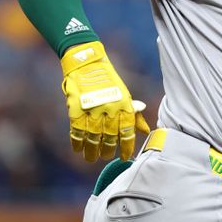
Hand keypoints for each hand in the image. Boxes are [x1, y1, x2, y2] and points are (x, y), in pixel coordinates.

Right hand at [60, 41, 150, 160]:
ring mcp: (93, 109)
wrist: (86, 63)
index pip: (128, 132)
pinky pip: (77, 132)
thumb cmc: (108, 80)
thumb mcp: (124, 94)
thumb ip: (133, 113)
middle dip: (107, 150)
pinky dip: (77, 143)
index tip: (125, 157)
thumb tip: (144, 130)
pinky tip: (78, 149)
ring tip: (91, 157)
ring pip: (93, 138)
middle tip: (105, 156)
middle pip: (110, 138)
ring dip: (92, 151)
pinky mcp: (76, 109)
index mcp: (124, 104)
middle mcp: (110, 108)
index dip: (127, 147)